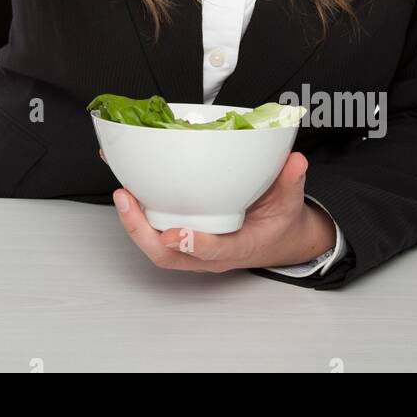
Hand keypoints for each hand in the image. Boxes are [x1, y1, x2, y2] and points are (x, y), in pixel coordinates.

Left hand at [99, 149, 332, 273]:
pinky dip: (136, 210)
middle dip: (141, 231)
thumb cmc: (277, 222)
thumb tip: (295, 161)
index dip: (195, 245)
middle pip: (168, 255)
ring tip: (120, 191)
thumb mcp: (290, 203)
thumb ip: (290, 182)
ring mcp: (192, 247)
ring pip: (155, 245)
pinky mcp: (181, 233)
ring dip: (133, 221)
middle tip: (126, 201)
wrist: (275, 238)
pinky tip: (125, 183)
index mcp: (238, 247)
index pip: (215, 252)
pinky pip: (154, 228)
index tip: (177, 233)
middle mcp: (209, 253)